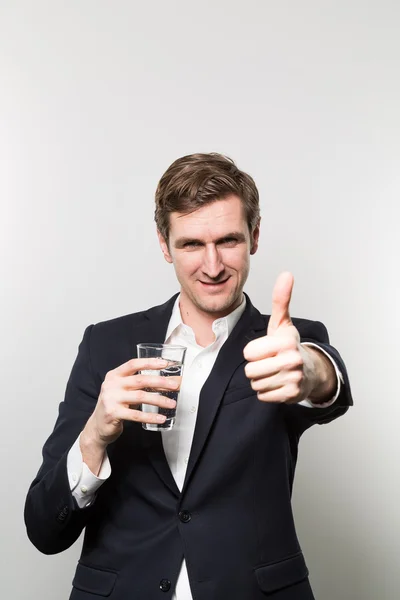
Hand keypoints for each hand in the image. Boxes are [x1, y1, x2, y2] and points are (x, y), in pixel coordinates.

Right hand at [83, 358, 180, 448]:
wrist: (97, 426)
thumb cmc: (115, 405)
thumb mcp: (124, 391)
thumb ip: (140, 385)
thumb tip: (166, 381)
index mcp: (114, 375)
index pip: (133, 364)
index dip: (149, 362)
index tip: (165, 364)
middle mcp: (112, 385)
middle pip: (140, 380)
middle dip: (160, 382)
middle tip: (175, 385)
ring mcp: (111, 399)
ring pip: (140, 396)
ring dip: (159, 400)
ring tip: (172, 403)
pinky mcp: (113, 413)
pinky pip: (136, 415)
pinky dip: (150, 417)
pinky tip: (160, 418)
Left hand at [243, 272, 315, 403]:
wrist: (309, 371)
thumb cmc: (289, 345)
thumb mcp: (282, 323)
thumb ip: (280, 300)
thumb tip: (286, 274)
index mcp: (286, 342)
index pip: (248, 353)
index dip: (252, 352)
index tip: (265, 350)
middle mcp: (292, 360)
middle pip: (250, 370)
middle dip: (255, 368)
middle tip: (268, 362)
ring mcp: (293, 379)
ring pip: (255, 384)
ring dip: (260, 380)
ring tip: (273, 372)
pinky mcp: (292, 395)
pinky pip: (262, 396)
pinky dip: (266, 392)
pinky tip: (277, 383)